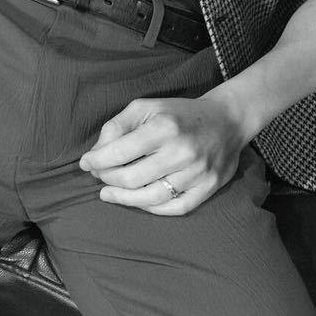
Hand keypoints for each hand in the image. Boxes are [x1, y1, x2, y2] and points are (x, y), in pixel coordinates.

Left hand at [80, 93, 253, 215]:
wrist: (228, 119)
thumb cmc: (180, 114)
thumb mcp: (147, 107)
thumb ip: (117, 125)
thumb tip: (96, 154)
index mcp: (165, 126)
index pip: (119, 153)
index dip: (96, 161)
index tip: (87, 163)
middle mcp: (182, 150)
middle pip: (131, 179)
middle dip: (108, 180)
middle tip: (101, 177)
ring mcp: (198, 172)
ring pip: (150, 198)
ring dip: (123, 199)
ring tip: (109, 194)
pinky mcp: (209, 187)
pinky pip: (175, 208)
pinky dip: (152, 208)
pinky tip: (139, 201)